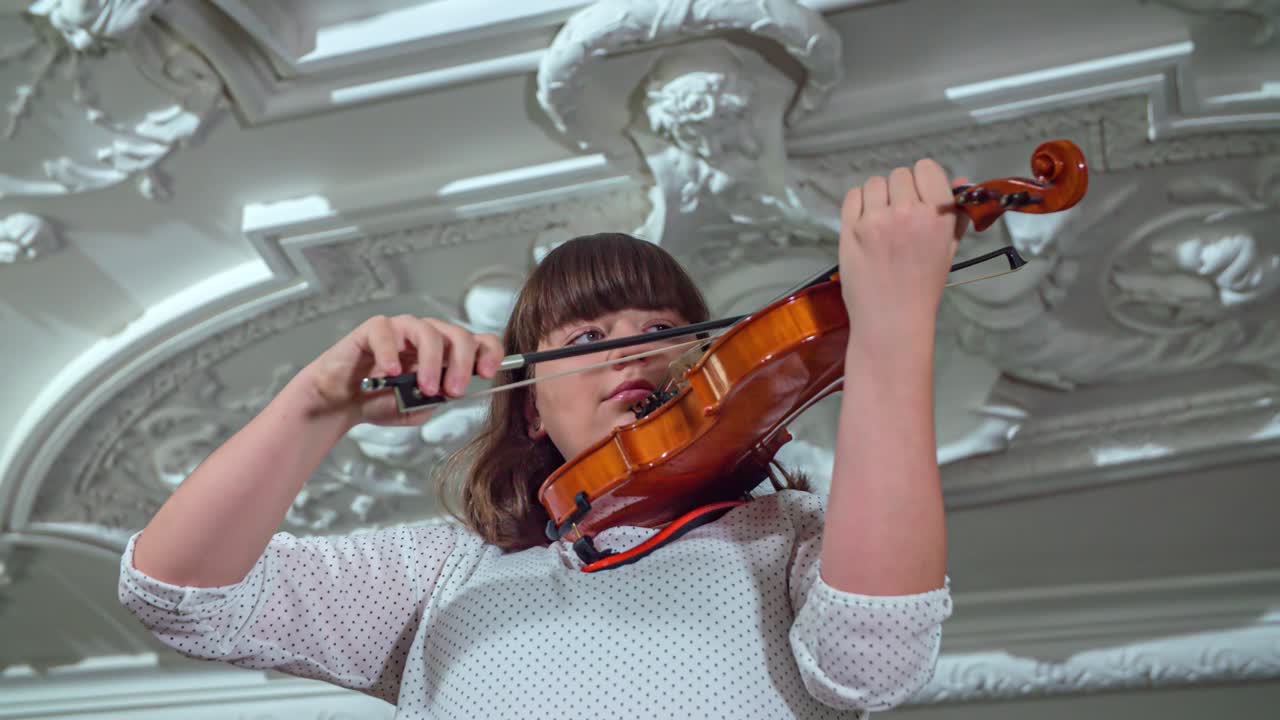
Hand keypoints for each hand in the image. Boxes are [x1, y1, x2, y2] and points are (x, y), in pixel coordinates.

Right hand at [298, 315, 502, 426]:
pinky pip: (387, 332)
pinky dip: (392, 352)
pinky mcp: (373, 329)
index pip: (478, 341)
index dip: (489, 352)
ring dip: (432, 362)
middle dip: (462, 363)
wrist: (341, 403)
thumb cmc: (381, 401)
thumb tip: (451, 390)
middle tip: (455, 390)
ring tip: (425, 388)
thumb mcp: (418, 408)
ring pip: (427, 331)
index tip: (487, 373)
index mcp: (445, 353)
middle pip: (458, 334)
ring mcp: (401, 329)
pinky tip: (391, 373)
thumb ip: (437, 399)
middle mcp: (427, 336)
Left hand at [838, 158, 969, 337]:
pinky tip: (864, 224)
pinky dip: (858, 205)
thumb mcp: (948, 249)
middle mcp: (907, 212)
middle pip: (900, 175)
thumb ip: (955, 213)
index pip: (927, 168)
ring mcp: (876, 220)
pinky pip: (853, 196)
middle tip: (898, 216)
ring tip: (880, 222)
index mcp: (938, 215)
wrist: (892, 319)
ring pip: (874, 183)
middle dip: (899, 191)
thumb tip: (959, 180)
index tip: (919, 198)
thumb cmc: (923, 286)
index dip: (923, 180)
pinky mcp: (850, 229)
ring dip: (877, 197)